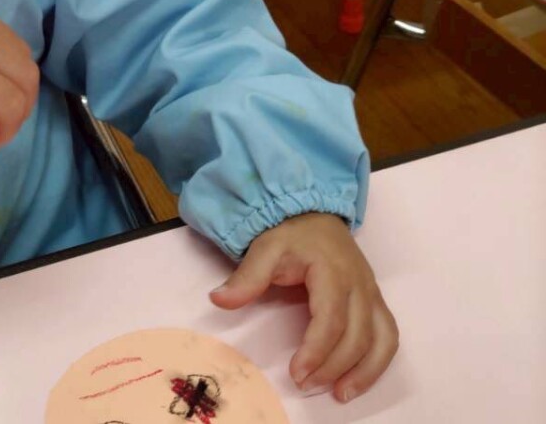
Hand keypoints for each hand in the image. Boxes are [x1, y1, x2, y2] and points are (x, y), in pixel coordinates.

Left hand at [208, 213, 397, 402]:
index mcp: (333, 272)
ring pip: (382, 339)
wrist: (314, 213)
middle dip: (333, 367)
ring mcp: (372, 293)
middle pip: (357, 336)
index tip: (297, 373)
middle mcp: (360, 285)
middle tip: (305, 384)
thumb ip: (246, 277)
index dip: (316, 351)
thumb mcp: (264, 249)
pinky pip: (388, 335)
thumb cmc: (289, 233)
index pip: (331, 320)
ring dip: (365, 372)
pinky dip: (378, 361)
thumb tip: (219, 300)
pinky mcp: (376, 300)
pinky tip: (359, 379)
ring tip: (340, 394)